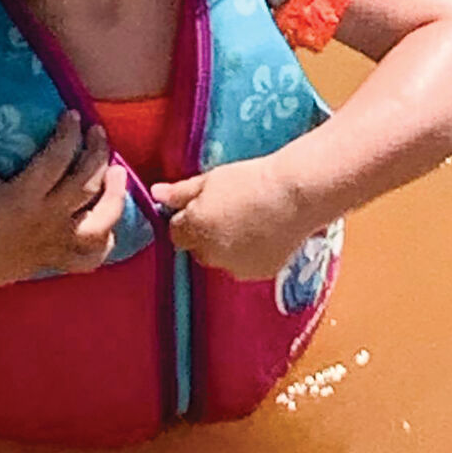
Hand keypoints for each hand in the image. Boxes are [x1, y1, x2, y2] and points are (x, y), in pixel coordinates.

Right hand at [0, 108, 127, 301]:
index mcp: (24, 197)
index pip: (57, 159)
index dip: (69, 134)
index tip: (73, 115)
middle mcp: (47, 219)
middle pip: (87, 184)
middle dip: (98, 154)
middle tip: (98, 132)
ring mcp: (56, 242)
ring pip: (100, 222)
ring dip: (115, 196)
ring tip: (118, 172)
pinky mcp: (56, 259)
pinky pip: (90, 258)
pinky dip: (106, 244)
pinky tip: (111, 226)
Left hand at [151, 156, 307, 279]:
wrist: (296, 195)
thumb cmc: (250, 180)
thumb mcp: (211, 180)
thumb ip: (180, 192)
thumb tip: (155, 194)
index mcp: (193, 230)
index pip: (177, 234)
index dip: (188, 219)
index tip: (204, 206)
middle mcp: (209, 254)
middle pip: (198, 249)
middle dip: (207, 235)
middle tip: (229, 212)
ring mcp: (235, 267)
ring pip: (222, 259)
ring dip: (227, 247)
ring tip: (249, 222)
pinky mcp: (259, 273)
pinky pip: (245, 265)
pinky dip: (249, 254)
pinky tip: (264, 234)